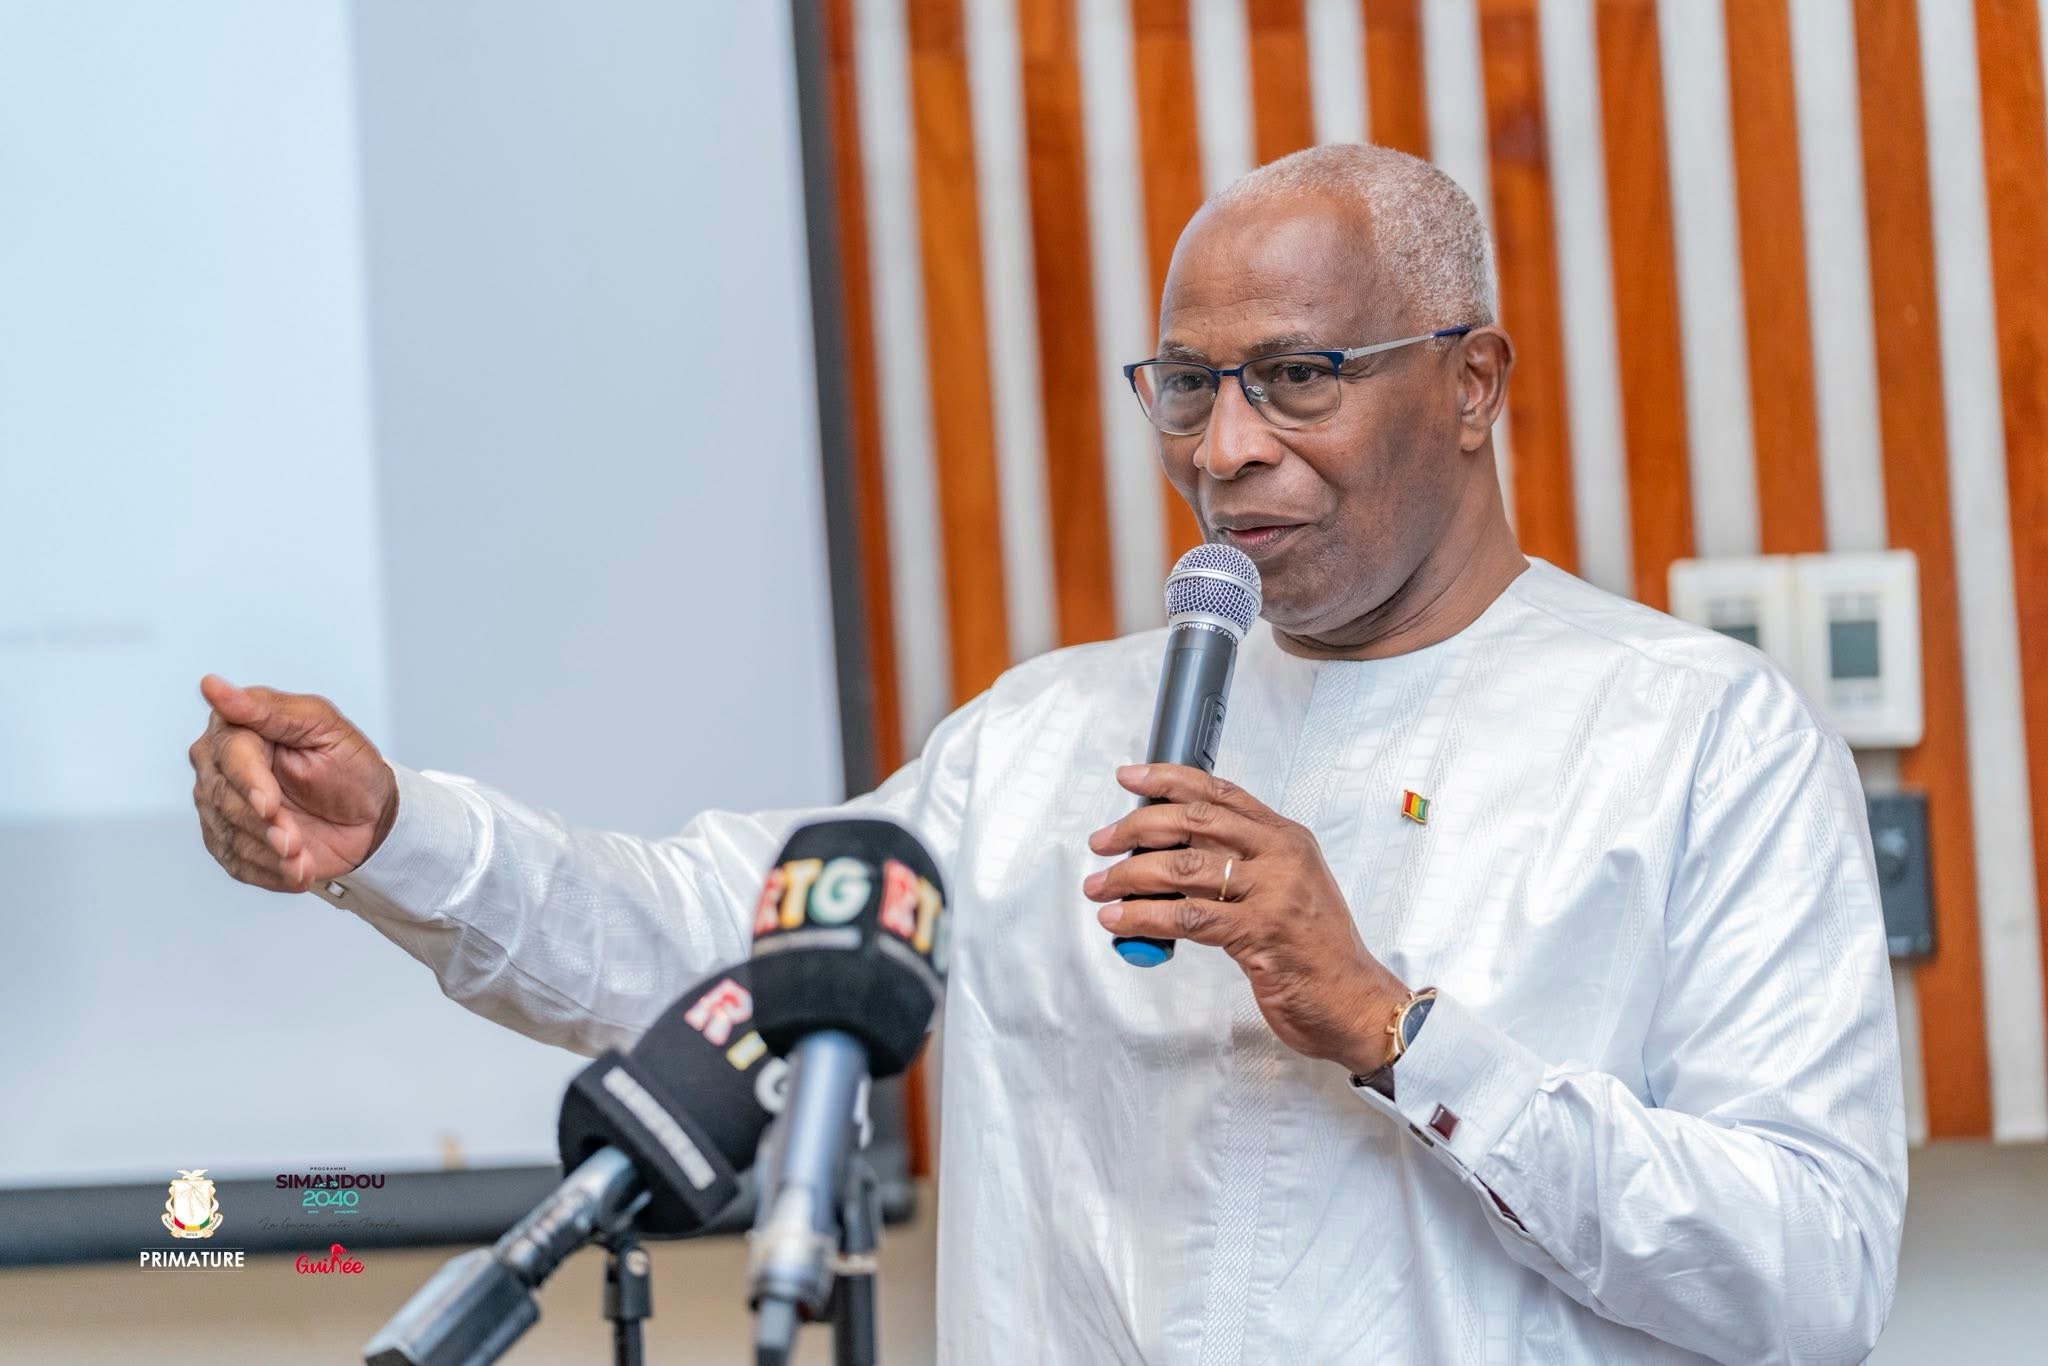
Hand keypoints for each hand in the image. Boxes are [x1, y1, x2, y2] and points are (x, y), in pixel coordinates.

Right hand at [188, 675, 398, 892]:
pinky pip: (238, 865)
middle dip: (263, 826)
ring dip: (269, 854)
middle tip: (296, 841)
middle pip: (224, 801)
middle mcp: (219, 770)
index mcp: (238, 731)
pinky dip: (270, 873)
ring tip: (302, 858)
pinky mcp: (231, 844)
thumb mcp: (323, 727)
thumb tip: (211, 686)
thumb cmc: (348, 764)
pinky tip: (297, 871)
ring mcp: (222, 809)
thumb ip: (269, 709)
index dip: (250, 784)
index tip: (270, 806)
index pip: (231, 757)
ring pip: (228, 836)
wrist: (369, 816)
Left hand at [1083, 763, 1409, 1075]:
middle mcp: (1282, 856)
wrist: (1356, 1002)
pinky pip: (1188, 917)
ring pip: (1184, 868)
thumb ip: (1241, 866)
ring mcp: (1273, 893)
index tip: (1130, 778)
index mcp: (1287, 838)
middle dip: (1137, 827)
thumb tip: (1170, 857)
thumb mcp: (1286, 890)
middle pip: (1195, 821)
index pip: (1220, 793)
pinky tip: (1121, 921)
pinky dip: (1145, 917)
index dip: (1168, 780)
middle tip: (1103, 842)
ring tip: (1100, 886)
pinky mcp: (1260, 934)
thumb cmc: (1316, 952)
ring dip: (1130, 876)